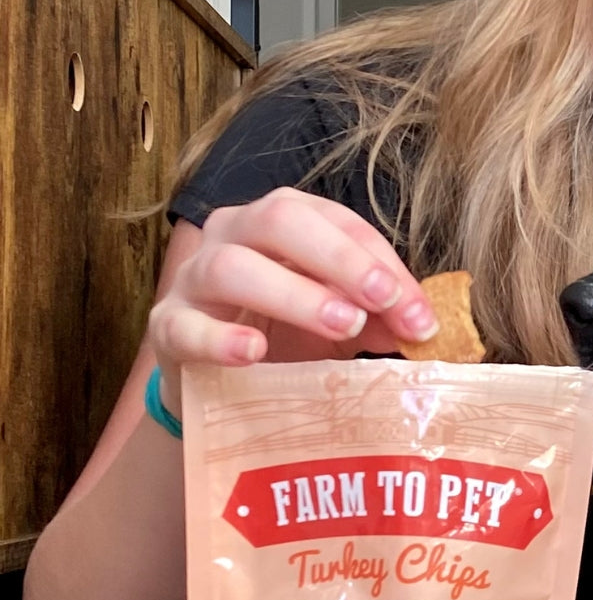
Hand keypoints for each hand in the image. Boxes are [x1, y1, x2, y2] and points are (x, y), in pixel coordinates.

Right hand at [145, 187, 439, 414]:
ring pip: (232, 266)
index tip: (417, 312)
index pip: (337, 222)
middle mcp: (234, 233)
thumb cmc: (285, 333)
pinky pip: (185, 325)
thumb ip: (377, 316)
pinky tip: (254, 352)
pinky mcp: (166, 327)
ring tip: (340, 326)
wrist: (217, 380)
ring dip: (293, 294)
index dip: (381, 262)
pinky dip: (221, 338)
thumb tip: (420, 326)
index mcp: (285, 219)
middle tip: (381, 301)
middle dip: (340, 259)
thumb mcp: (339, 320)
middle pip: (280, 219)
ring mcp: (194, 278)